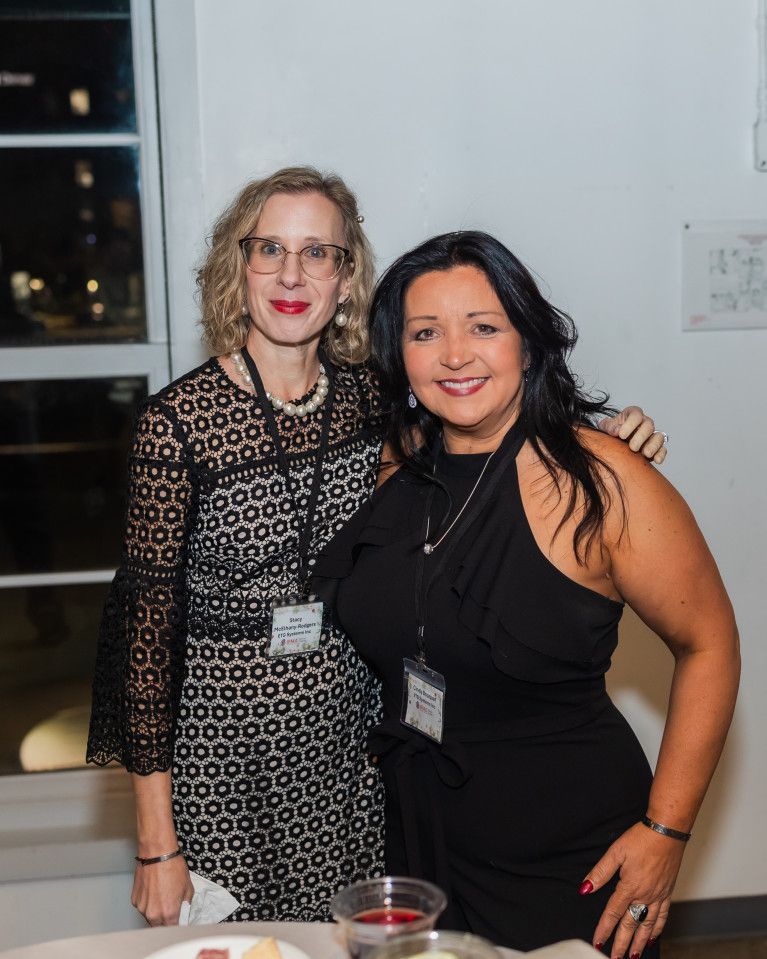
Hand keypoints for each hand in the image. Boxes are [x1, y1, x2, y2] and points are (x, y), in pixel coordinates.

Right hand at [131, 855, 193, 925]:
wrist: (157, 854)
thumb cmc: (173, 867)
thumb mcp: (188, 887)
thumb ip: (186, 903)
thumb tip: (184, 907)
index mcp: (169, 914)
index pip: (172, 929)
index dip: (176, 924)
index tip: (178, 919)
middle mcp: (153, 914)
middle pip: (159, 926)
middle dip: (165, 920)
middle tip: (170, 907)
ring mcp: (142, 908)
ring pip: (149, 916)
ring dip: (155, 911)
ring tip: (161, 894)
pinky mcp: (134, 900)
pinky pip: (142, 906)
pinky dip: (147, 902)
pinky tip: (152, 890)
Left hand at [582, 822, 684, 956]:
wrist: (667, 831)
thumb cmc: (641, 838)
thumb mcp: (615, 852)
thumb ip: (600, 872)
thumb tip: (585, 888)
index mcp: (629, 886)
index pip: (613, 913)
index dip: (604, 929)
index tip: (597, 942)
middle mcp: (645, 895)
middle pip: (630, 924)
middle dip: (621, 943)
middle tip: (615, 958)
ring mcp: (658, 895)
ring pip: (647, 925)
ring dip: (639, 941)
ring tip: (632, 955)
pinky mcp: (668, 891)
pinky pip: (663, 916)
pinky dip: (657, 929)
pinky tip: (652, 936)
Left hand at [598, 407, 667, 463]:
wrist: (613, 443)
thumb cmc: (610, 432)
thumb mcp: (606, 428)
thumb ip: (610, 427)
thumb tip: (617, 431)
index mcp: (632, 414)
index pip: (636, 414)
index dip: (630, 424)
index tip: (621, 435)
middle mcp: (644, 423)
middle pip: (649, 425)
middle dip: (641, 437)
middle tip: (632, 447)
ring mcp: (651, 435)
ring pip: (658, 436)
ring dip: (653, 445)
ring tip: (645, 454)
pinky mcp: (655, 447)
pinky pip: (662, 449)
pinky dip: (661, 454)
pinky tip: (657, 460)